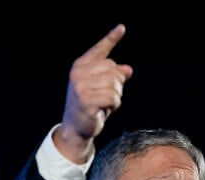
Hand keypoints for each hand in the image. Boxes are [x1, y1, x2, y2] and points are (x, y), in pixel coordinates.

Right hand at [55, 24, 133, 162]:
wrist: (77, 127)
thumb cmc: (91, 105)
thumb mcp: (104, 88)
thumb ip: (115, 77)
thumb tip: (128, 69)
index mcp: (81, 65)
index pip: (100, 49)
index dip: (111, 38)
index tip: (122, 28)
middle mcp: (79, 72)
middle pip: (113, 69)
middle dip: (116, 84)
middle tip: (105, 96)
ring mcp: (80, 85)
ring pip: (115, 84)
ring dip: (115, 97)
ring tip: (103, 103)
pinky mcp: (85, 99)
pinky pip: (112, 97)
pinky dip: (113, 105)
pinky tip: (103, 110)